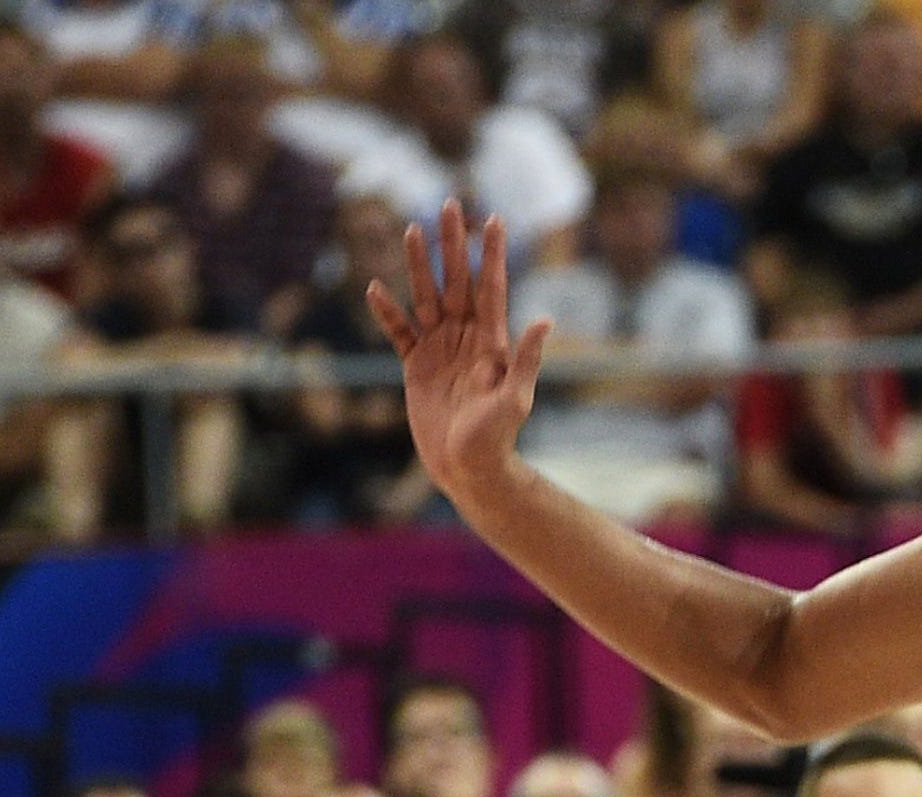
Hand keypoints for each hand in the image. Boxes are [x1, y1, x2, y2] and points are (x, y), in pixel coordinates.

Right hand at [366, 202, 549, 509]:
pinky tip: (376, 288)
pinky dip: (388, 312)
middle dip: (454, 245)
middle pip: (458, 281)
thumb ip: (525, 360)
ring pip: (427, 297)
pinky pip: (400, 332)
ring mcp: (440, 349)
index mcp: (492, 342)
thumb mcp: (514, 400)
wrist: (468, 469)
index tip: (493, 219)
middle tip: (451, 203)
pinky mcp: (417, 366)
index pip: (491, 288)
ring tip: (413, 229)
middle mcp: (467, 339)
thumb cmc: (495, 439)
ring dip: (420, 265)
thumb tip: (544, 320)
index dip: (491, 254)